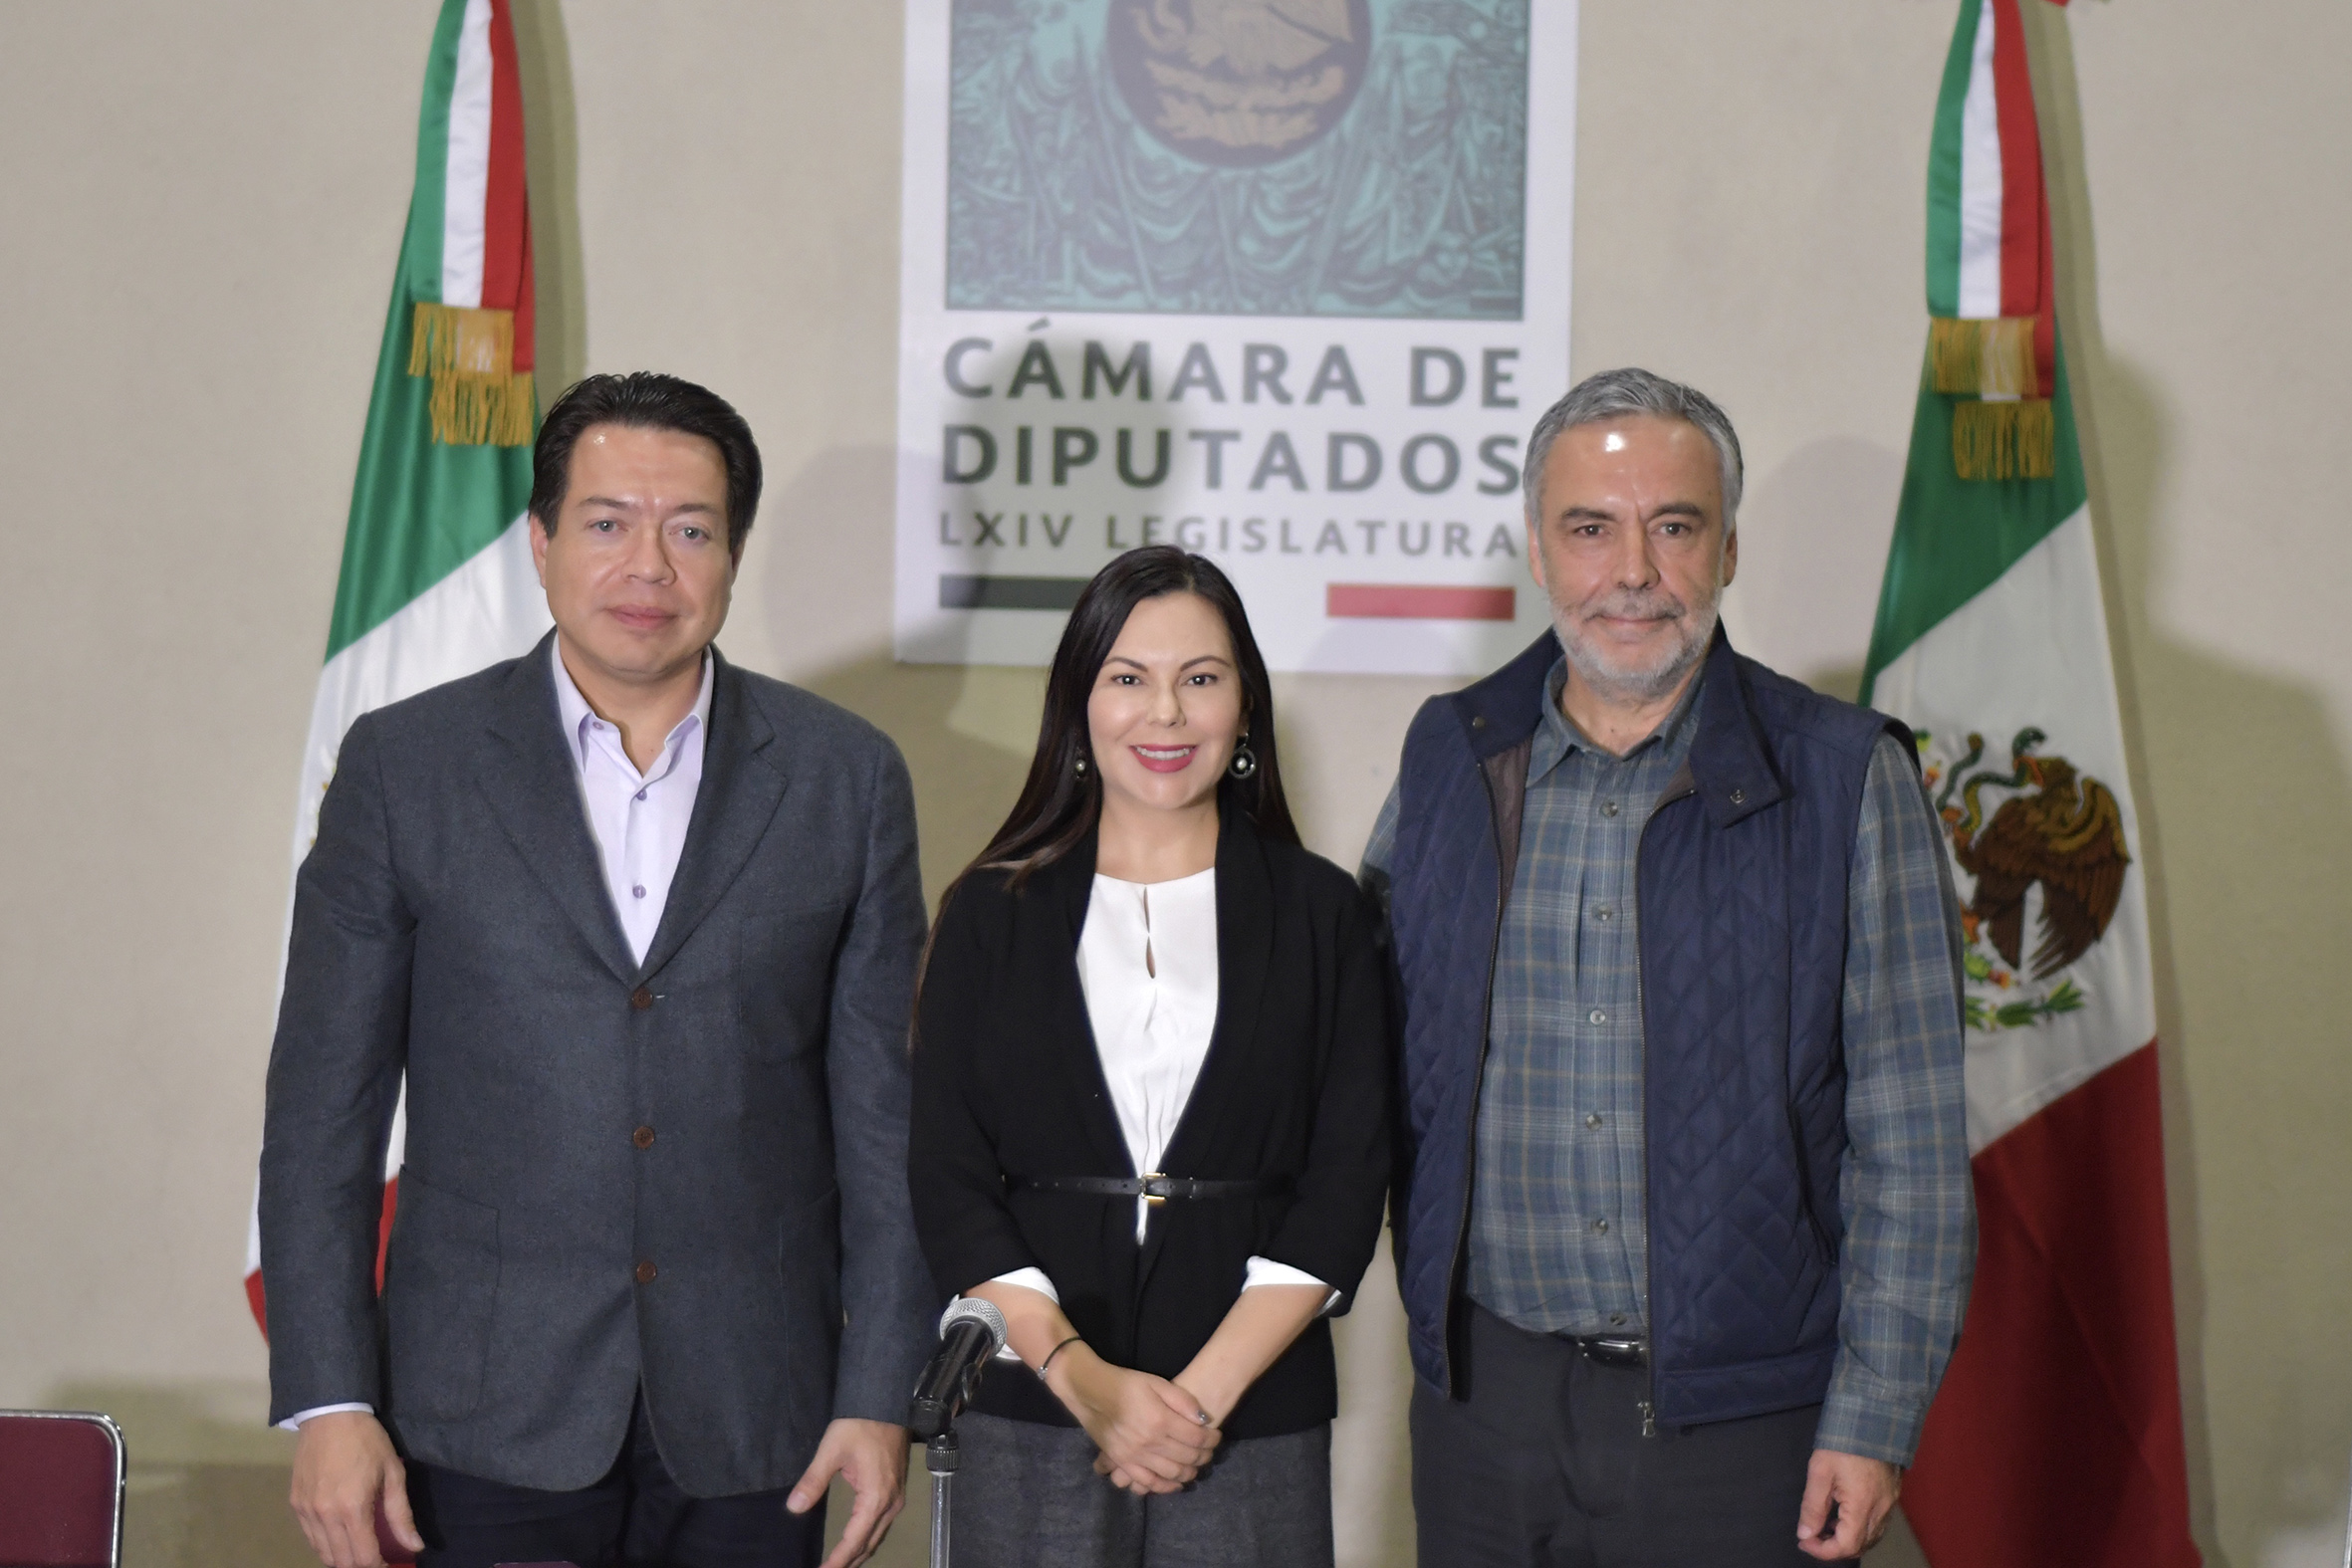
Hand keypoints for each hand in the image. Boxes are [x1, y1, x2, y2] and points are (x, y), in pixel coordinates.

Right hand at [288, 1412, 420, 1567]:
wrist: (330, 1415)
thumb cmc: (368, 1441)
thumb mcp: (393, 1473)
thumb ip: (401, 1514)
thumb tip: (415, 1545)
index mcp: (353, 1508)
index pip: (363, 1558)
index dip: (378, 1566)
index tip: (388, 1563)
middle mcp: (325, 1515)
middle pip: (341, 1561)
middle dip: (360, 1565)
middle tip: (375, 1555)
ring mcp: (306, 1512)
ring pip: (323, 1553)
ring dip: (342, 1558)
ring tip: (358, 1549)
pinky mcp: (295, 1505)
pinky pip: (310, 1538)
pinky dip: (325, 1545)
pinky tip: (339, 1536)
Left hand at [788, 1417, 908, 1567]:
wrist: (885, 1402)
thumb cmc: (858, 1425)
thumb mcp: (831, 1450)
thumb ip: (813, 1481)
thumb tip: (794, 1507)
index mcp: (875, 1498)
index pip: (854, 1541)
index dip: (837, 1561)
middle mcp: (890, 1503)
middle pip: (868, 1544)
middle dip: (848, 1562)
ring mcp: (896, 1498)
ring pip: (877, 1536)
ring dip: (858, 1553)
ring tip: (839, 1564)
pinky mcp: (895, 1490)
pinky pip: (882, 1525)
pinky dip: (867, 1539)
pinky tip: (855, 1541)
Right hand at [1054, 1352, 1218, 1494]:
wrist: (1090, 1391)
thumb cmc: (1126, 1383)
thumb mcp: (1156, 1382)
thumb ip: (1183, 1400)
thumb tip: (1205, 1420)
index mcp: (1160, 1420)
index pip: (1196, 1438)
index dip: (1212, 1439)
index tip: (1217, 1435)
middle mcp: (1150, 1442)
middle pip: (1187, 1457)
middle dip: (1204, 1456)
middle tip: (1210, 1451)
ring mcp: (1135, 1456)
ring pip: (1172, 1473)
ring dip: (1190, 1472)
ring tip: (1196, 1466)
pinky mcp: (1123, 1463)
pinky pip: (1148, 1482)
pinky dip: (1166, 1487)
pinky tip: (1176, 1484)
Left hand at [1797, 1449, 1901, 1559]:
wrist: (1873, 1417)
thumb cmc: (1844, 1441)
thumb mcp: (1820, 1471)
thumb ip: (1812, 1506)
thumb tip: (1805, 1534)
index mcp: (1862, 1504)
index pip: (1846, 1545)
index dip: (1823, 1551)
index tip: (1805, 1542)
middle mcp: (1881, 1509)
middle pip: (1860, 1546)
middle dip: (1834, 1548)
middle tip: (1811, 1536)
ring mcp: (1890, 1504)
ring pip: (1870, 1538)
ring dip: (1848, 1540)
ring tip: (1824, 1527)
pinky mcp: (1892, 1496)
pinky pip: (1877, 1525)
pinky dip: (1859, 1529)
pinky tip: (1842, 1517)